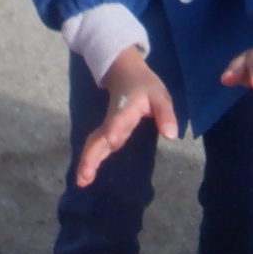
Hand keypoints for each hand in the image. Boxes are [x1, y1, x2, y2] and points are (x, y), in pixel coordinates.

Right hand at [76, 48, 177, 187]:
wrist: (124, 71)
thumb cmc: (144, 85)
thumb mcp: (160, 96)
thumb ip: (166, 114)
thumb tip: (171, 135)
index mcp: (125, 111)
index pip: (118, 123)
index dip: (114, 132)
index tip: (110, 142)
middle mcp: (112, 121)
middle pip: (98, 139)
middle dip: (91, 157)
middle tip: (84, 178)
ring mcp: (107, 127)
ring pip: (94, 144)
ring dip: (87, 162)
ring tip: (81, 182)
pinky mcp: (106, 132)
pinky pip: (96, 146)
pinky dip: (90, 160)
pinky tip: (86, 176)